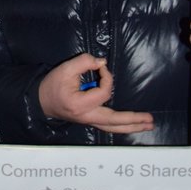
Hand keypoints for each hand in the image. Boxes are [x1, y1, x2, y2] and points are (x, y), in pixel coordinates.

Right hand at [38, 54, 153, 134]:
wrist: (40, 101)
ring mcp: (89, 121)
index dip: (106, 76)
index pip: (104, 92)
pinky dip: (122, 126)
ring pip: (113, 128)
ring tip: (148, 125)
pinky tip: (132, 125)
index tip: (100, 66)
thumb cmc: (52, 85)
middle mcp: (87, 117)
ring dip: (132, 126)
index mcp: (81, 105)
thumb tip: (102, 62)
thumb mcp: (65, 69)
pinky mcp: (90, 120)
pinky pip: (109, 126)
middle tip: (150, 119)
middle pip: (114, 121)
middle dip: (133, 120)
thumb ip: (84, 62)